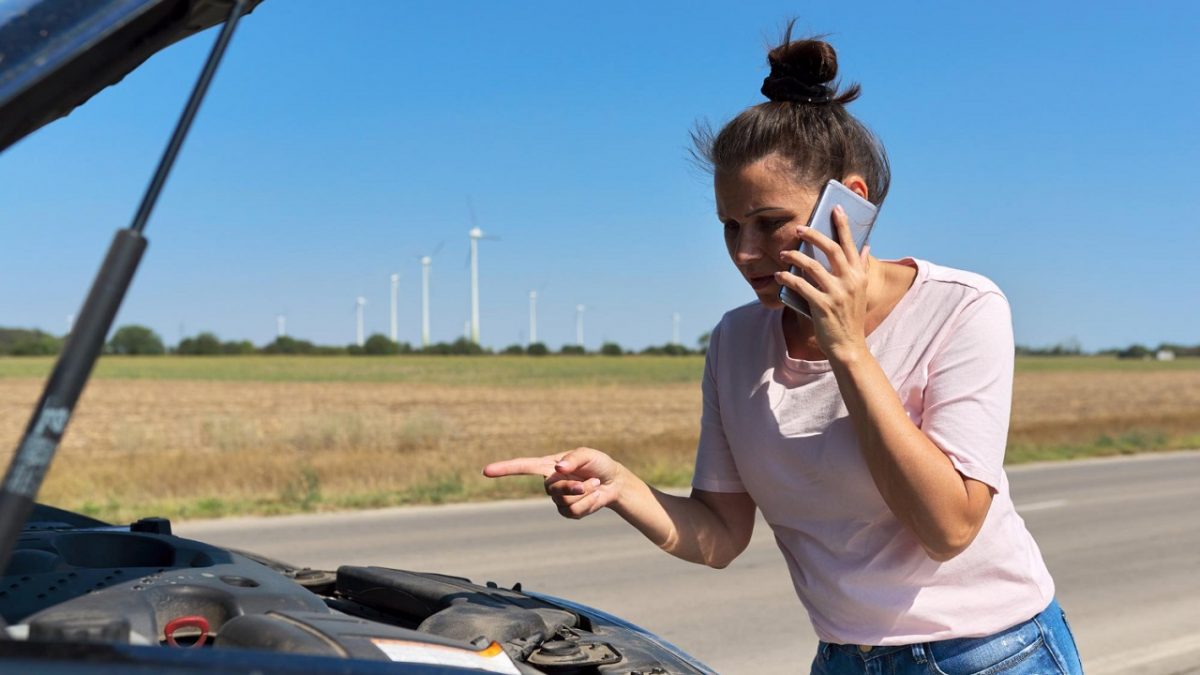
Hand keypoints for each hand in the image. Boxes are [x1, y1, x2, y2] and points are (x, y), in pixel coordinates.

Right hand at [483, 447, 624, 518]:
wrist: (613, 482)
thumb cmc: (598, 464)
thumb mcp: (588, 454)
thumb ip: (573, 458)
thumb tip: (558, 468)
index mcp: (548, 465)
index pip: (522, 467)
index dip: (504, 469)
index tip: (487, 471)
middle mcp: (550, 482)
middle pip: (552, 489)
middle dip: (573, 486)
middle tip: (591, 480)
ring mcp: (558, 499)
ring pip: (564, 502)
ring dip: (585, 494)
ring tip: (594, 484)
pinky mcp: (568, 512)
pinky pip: (574, 512)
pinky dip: (588, 504)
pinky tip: (595, 496)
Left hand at [776, 204, 871, 360]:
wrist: (849, 346)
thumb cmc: (850, 317)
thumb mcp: (860, 291)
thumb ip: (860, 268)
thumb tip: (865, 247)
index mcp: (860, 275)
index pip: (851, 245)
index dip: (843, 225)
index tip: (835, 208)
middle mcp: (851, 281)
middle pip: (831, 249)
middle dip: (814, 235)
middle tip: (799, 228)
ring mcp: (837, 294)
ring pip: (812, 266)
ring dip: (795, 257)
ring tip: (783, 254)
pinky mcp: (823, 306)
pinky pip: (801, 286)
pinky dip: (788, 279)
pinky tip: (779, 276)